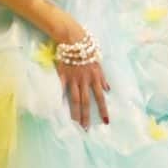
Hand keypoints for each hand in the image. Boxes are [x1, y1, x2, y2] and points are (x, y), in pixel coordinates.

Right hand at [51, 12, 109, 128]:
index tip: (106, 121)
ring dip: (76, 112)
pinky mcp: (63, 75)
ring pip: (75, 98)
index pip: (100, 97)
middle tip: (86, 129)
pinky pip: (62, 88)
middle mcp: (85, 80)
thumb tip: (108, 90)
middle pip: (87, 101)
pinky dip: (61, 98)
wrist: (73, 38)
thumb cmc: (87, 50)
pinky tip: (59, 108)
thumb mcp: (99, 63)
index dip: (103, 109)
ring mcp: (73, 78)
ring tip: (76, 123)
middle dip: (87, 116)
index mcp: (95, 77)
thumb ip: (102, 78)